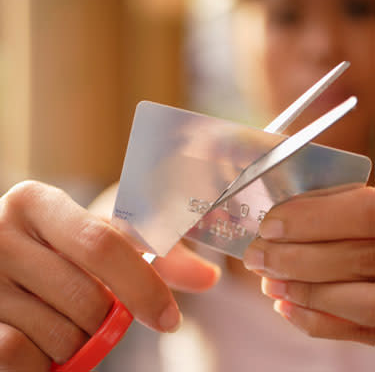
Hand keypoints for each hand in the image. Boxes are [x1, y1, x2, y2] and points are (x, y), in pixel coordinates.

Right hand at [0, 181, 219, 370]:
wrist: (11, 258)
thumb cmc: (68, 250)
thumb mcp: (106, 239)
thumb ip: (161, 257)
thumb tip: (209, 277)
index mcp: (37, 202)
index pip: (102, 245)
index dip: (142, 286)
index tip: (169, 319)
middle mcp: (0, 231)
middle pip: (87, 298)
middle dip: (108, 319)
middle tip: (99, 310)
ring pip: (60, 334)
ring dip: (78, 340)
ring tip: (62, 317)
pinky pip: (23, 356)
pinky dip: (45, 361)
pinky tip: (39, 337)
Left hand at [243, 185, 374, 344]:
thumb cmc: (364, 226)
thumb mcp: (359, 204)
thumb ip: (333, 206)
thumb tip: (281, 219)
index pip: (364, 213)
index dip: (312, 219)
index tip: (270, 226)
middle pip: (355, 260)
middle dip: (293, 259)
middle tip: (256, 256)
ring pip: (361, 303)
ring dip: (303, 292)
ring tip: (268, 282)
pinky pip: (362, 332)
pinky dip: (317, 322)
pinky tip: (285, 306)